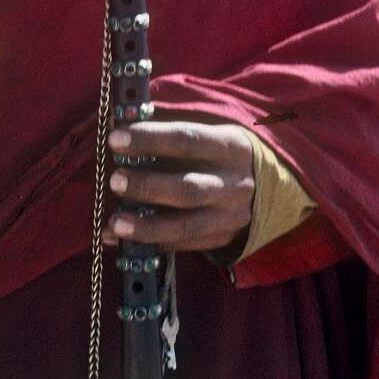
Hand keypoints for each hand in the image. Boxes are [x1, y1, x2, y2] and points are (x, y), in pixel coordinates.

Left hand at [104, 119, 254, 254]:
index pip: (187, 140)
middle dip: (148, 186)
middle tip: (115, 181)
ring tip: (115, 224)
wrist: (263, 183)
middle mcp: (235, 184)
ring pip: (187, 226)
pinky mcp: (223, 238)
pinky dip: (151, 244)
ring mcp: (231, 216)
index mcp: (230, 147)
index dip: (150, 139)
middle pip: (188, 189)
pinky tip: (123, 241)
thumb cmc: (217, 153)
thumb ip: (166, 136)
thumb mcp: (206, 135)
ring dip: (147, 226)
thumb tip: (116, 133)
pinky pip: (184, 245)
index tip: (116, 139)